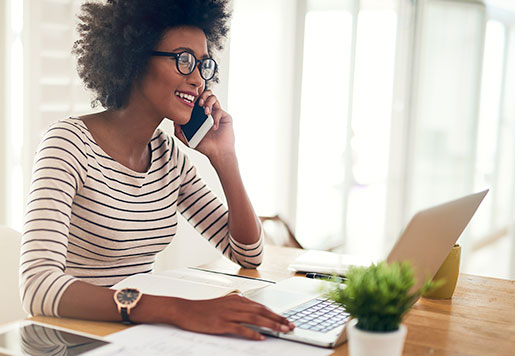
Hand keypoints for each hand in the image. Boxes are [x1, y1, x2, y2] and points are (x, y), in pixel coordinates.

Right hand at [171, 294, 294, 339]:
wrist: (185, 309)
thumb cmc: (204, 309)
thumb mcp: (224, 304)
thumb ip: (239, 307)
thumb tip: (254, 312)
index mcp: (237, 299)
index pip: (262, 306)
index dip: (276, 314)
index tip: (287, 320)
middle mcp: (235, 304)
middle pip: (262, 311)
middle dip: (278, 319)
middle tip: (291, 326)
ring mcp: (228, 314)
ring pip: (255, 318)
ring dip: (271, 324)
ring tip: (282, 331)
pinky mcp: (221, 323)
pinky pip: (240, 328)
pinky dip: (252, 333)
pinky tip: (261, 337)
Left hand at [174, 90, 234, 160]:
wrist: (218, 153)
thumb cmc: (205, 147)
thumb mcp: (188, 141)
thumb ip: (179, 133)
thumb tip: (174, 122)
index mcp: (200, 115)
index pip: (197, 100)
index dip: (194, 98)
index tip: (190, 103)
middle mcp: (209, 112)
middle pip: (206, 93)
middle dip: (202, 95)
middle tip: (199, 103)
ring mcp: (217, 113)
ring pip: (214, 98)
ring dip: (209, 102)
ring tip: (206, 112)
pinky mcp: (225, 117)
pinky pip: (220, 111)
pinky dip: (216, 117)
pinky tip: (214, 127)